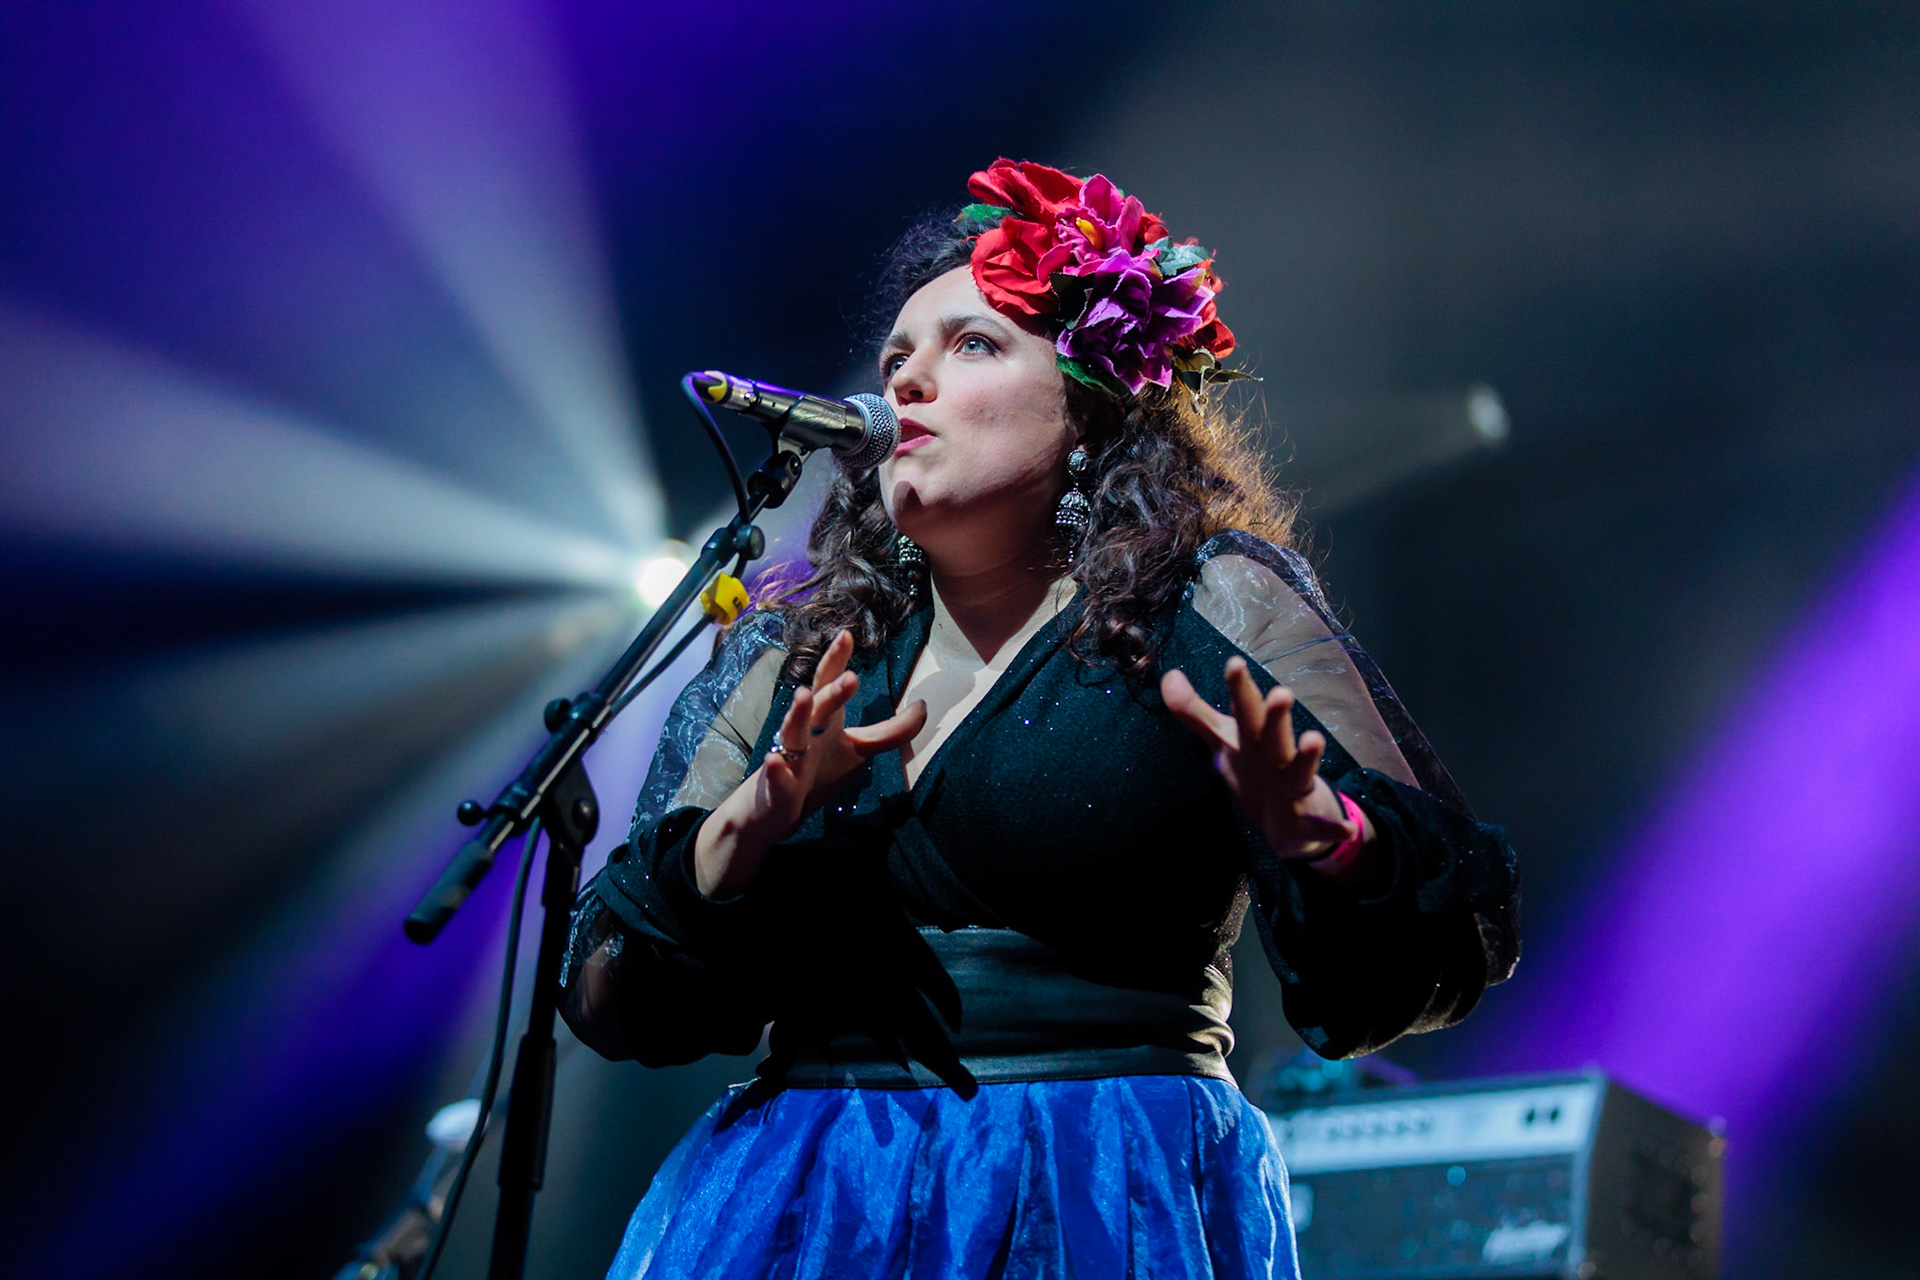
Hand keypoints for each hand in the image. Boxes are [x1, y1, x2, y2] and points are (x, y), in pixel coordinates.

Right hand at [694, 630, 925, 897]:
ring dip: (797, 715)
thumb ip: (890, 731)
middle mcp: (805, 732)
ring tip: (803, 696)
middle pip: (817, 705)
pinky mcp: (777, 787)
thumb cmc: (817, 771)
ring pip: (792, 732)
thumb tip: (922, 707)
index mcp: (823, 720)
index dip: (836, 660)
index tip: (846, 634)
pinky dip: (776, 769)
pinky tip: (774, 760)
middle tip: (850, 677)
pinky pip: (776, 777)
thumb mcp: (858, 749)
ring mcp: (789, 758)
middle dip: (831, 691)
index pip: (829, 684)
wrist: (775, 810)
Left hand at [1160, 657, 1368, 861]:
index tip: (1234, 663)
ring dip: (1308, 758)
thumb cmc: (1257, 769)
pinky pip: (1321, 827)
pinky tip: (1344, 828)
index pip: (1245, 711)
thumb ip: (1195, 713)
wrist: (1293, 820)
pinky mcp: (1309, 822)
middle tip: (1281, 692)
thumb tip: (1169, 675)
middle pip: (1273, 737)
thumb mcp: (1225, 741)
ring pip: (1300, 773)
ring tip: (1315, 739)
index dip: (1239, 689)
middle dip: (1276, 717)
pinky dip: (1333, 828)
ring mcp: (1295, 789)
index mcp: (1254, 740)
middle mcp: (1277, 758)